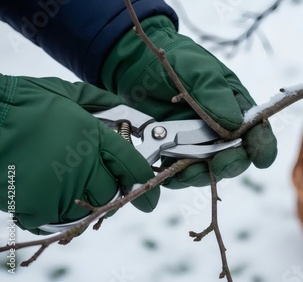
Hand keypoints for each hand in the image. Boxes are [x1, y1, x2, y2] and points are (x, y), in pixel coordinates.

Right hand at [0, 74, 159, 233]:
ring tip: (67, 185)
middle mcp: (83, 165)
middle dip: (111, 192)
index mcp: (94, 137)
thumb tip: (129, 110)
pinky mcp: (37, 206)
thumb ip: (101, 102)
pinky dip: (53, 210)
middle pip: (113, 193)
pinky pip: (56, 218)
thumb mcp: (65, 93)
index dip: (146, 183)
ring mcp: (61, 188)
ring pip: (87, 209)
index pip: (134, 168)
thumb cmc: (20, 102)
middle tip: (100, 186)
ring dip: (82, 202)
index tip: (150, 195)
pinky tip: (45, 192)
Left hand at [101, 15, 277, 187]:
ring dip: (201, 175)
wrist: (137, 62)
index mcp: (237, 106)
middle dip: (229, 164)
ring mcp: (200, 142)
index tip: (260, 160)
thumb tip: (234, 126)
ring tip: (185, 172)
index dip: (263, 147)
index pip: (258, 131)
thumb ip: (215, 95)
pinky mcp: (177, 151)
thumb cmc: (177, 59)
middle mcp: (223, 128)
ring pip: (210, 169)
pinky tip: (169, 173)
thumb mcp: (198, 71)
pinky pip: (183, 171)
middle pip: (237, 156)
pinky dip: (178, 176)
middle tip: (216, 166)